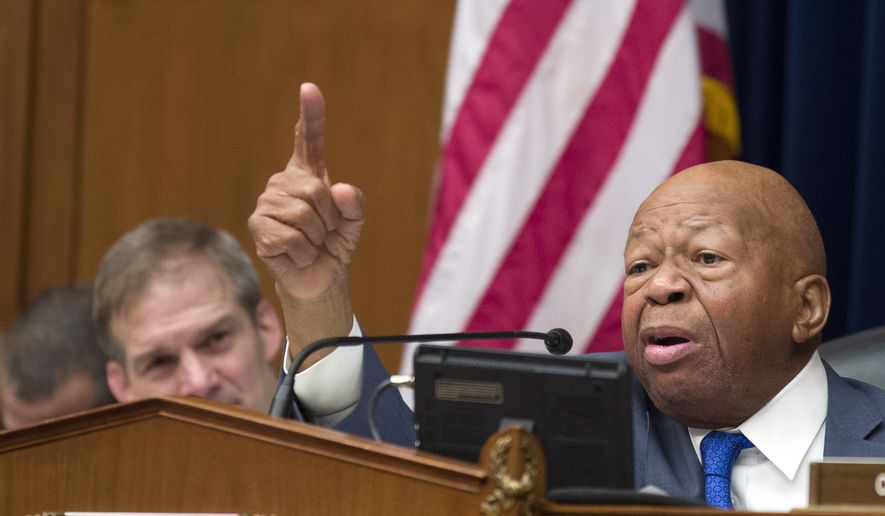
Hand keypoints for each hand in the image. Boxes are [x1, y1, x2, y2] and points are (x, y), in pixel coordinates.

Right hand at [249, 83, 360, 348]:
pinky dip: (303, 252)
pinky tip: (298, 255)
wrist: (319, 278)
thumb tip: (339, 191)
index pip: (308, 139)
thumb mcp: (354, 222)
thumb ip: (355, 205)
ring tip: (311, 244)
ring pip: (303, 214)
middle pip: (315, 190)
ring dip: (316, 237)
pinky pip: (291, 236)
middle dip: (329, 218)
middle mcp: (283, 183)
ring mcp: (268, 203)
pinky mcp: (258, 227)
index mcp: (307, 175)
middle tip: (324, 233)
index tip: (309, 88)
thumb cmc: (333, 246)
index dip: (311, 114)